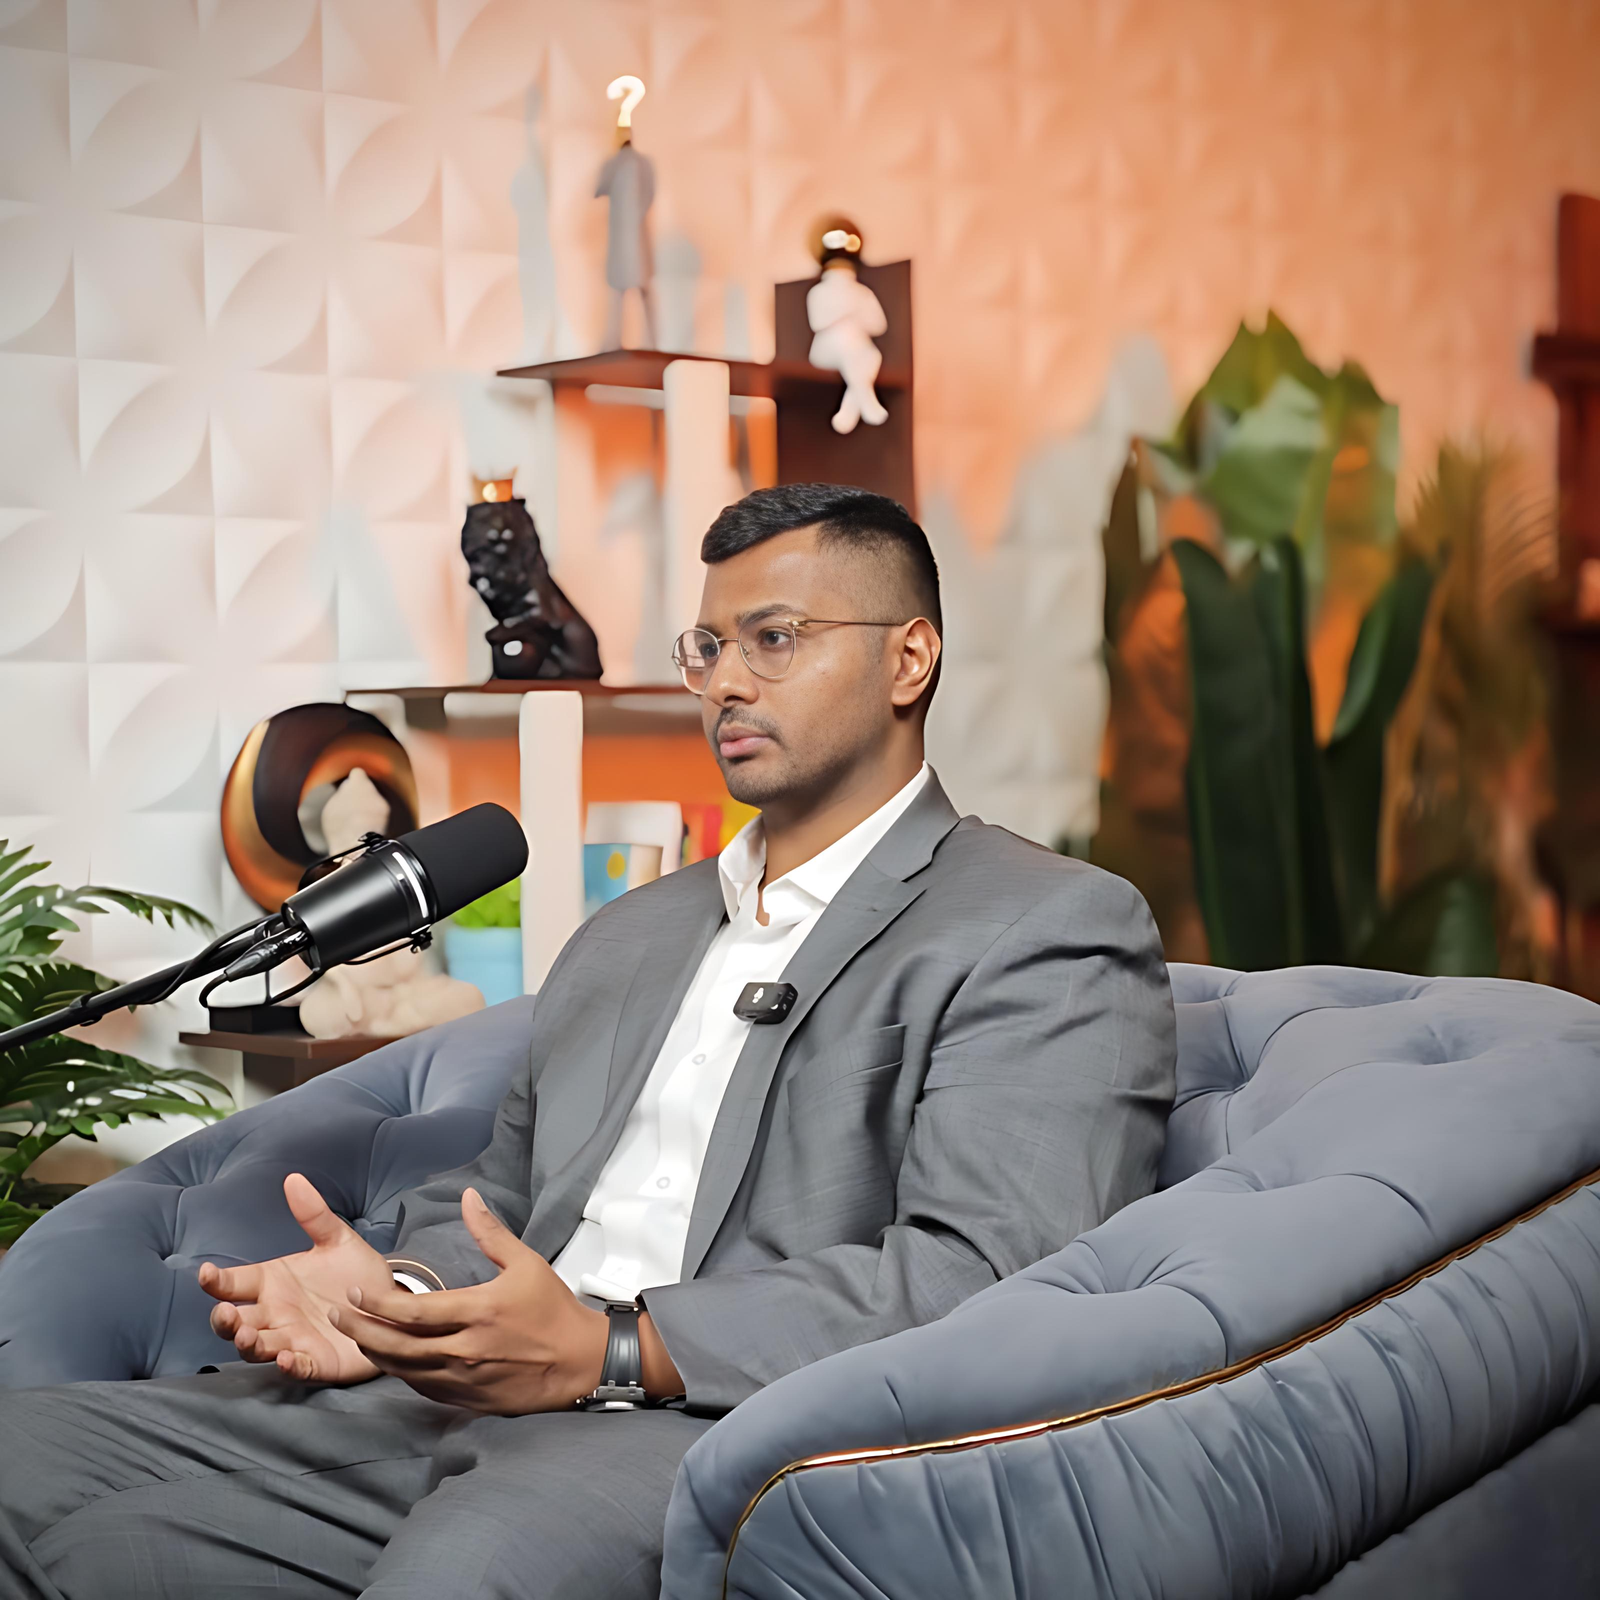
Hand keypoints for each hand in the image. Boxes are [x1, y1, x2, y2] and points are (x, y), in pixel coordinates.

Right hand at [199, 1173, 394, 1384]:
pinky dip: (289, 1365)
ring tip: (246, 1335)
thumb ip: (315, 1214)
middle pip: (235, 1321)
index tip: (206, 1273)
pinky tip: (286, 1358)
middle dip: (224, 1321)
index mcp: (273, 1283)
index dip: (217, 1281)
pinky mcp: (316, 1362)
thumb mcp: (338, 1240)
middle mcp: (276, 1313)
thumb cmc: (356, 1274)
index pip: (234, 1282)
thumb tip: (294, 1178)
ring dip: (248, 1343)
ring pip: (257, 1347)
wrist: (391, 1305)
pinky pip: (297, 1367)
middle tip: (226, 1313)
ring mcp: (293, 1339)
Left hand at [328, 1188, 670, 1415]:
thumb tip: (468, 1196)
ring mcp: (465, 1380)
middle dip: (361, 1330)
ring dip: (376, 1354)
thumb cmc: (553, 1309)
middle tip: (337, 1314)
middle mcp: (465, 1350)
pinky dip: (403, 1374)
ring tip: (354, 1336)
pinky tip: (391, 1360)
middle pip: (397, 1346)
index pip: (413, 1311)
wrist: (580, 1362)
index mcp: (478, 1312)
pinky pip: (424, 1389)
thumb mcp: (526, 1263)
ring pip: (405, 1371)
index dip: (377, 1302)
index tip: (355, 1290)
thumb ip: (490, 1232)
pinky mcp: (469, 1401)